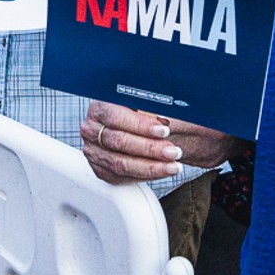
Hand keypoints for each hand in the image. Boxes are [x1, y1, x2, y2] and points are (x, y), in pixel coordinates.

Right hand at [80, 100, 242, 184]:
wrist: (180, 126)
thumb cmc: (176, 109)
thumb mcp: (173, 102)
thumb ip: (166, 104)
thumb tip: (168, 105)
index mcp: (104, 98)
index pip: (114, 113)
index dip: (139, 123)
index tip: (165, 128)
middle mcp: (95, 122)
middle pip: (117, 141)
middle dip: (149, 147)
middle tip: (174, 150)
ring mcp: (96, 147)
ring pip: (119, 163)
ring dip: (150, 165)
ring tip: (173, 162)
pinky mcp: (103, 167)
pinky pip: (120, 177)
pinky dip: (145, 175)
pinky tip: (164, 170)